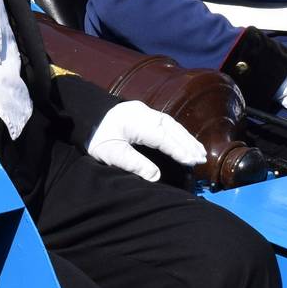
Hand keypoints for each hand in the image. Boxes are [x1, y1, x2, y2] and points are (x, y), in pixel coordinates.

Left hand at [86, 100, 206, 182]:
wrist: (84, 116)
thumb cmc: (97, 137)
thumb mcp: (112, 154)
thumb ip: (134, 164)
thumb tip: (156, 177)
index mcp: (136, 122)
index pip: (162, 137)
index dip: (178, 150)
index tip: (192, 161)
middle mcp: (144, 113)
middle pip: (171, 128)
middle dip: (187, 143)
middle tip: (202, 159)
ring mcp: (144, 111)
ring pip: (170, 124)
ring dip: (186, 137)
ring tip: (199, 152)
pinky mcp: (143, 112)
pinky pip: (166, 122)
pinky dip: (177, 132)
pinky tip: (184, 141)